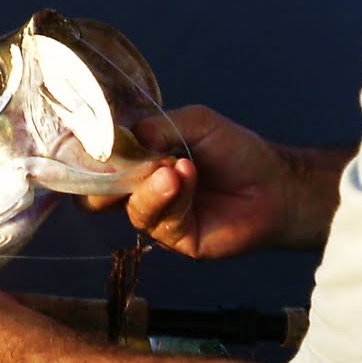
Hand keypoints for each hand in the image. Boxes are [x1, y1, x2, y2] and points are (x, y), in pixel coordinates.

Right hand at [82, 106, 340, 258]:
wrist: (274, 184)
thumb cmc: (235, 150)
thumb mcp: (195, 122)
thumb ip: (157, 127)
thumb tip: (125, 138)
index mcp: (138, 163)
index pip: (97, 164)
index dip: (87, 156)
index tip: (87, 141)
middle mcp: (140, 192)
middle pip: (96, 197)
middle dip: (102, 180)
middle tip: (118, 163)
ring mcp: (157, 218)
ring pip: (131, 207)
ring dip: (151, 185)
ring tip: (177, 166)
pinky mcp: (176, 240)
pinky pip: (160, 220)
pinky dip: (173, 195)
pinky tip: (188, 176)